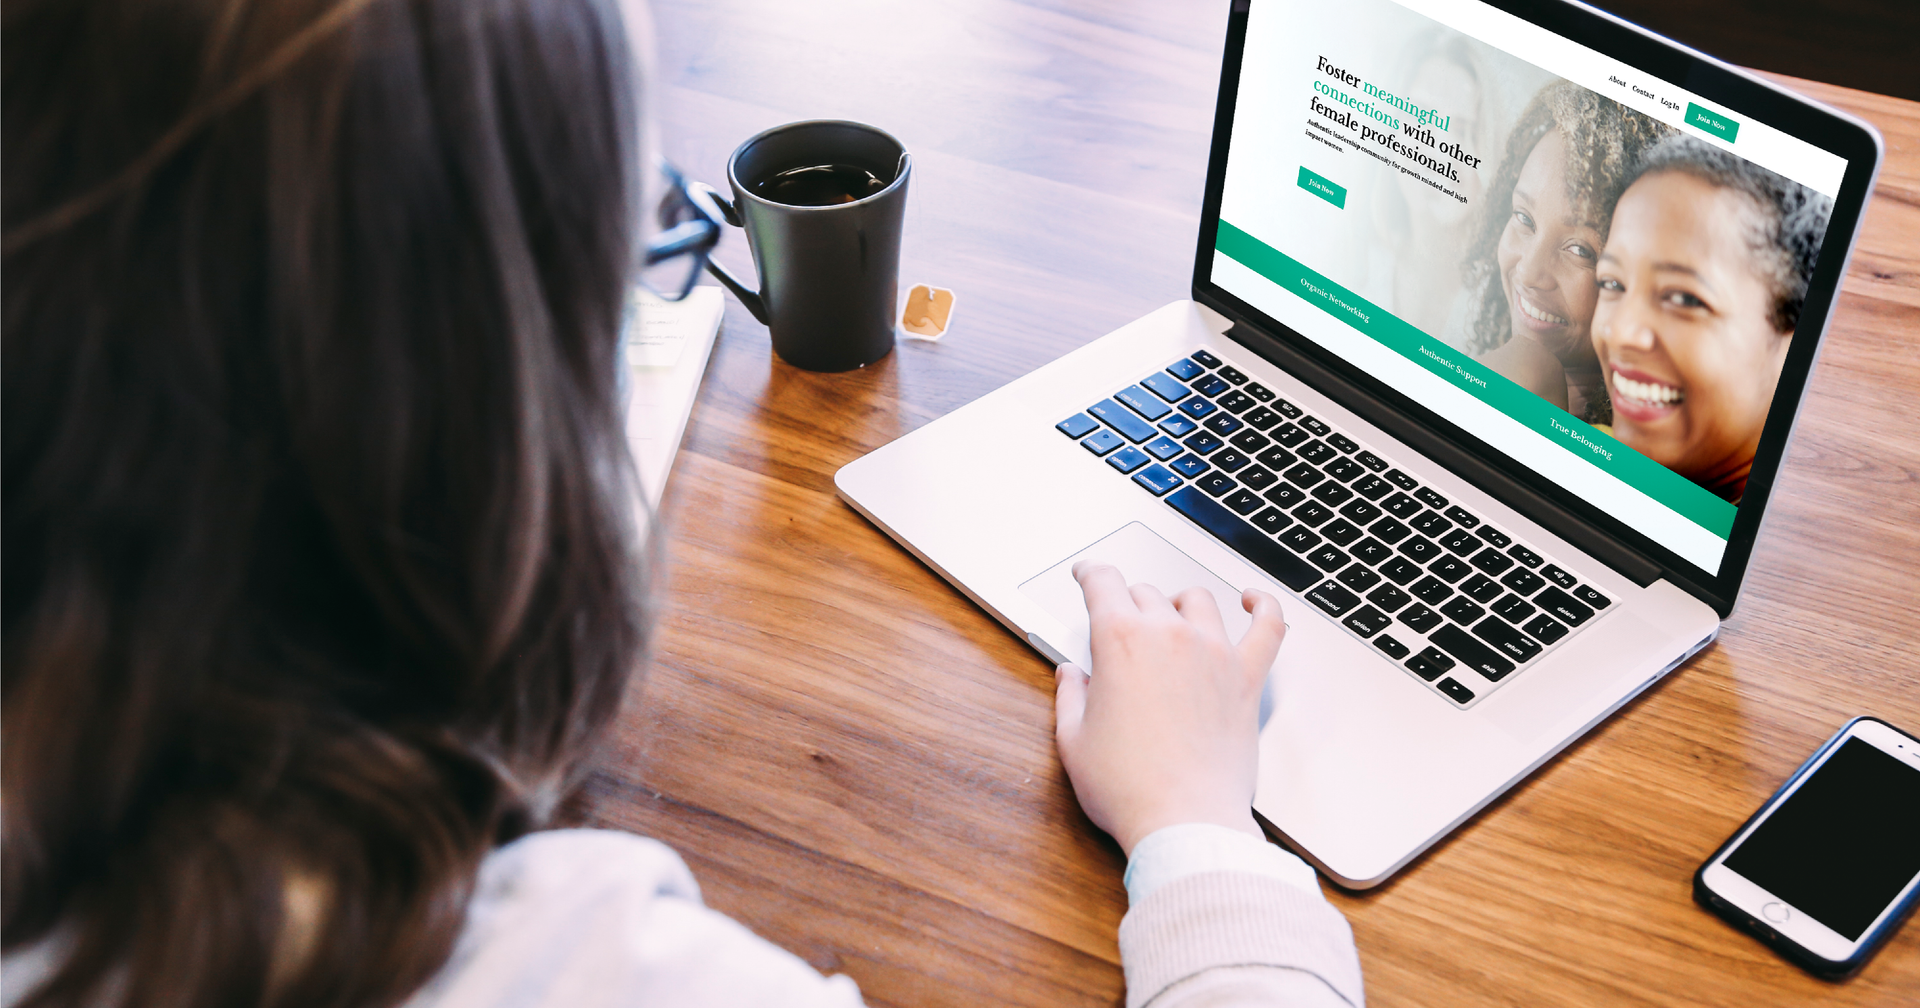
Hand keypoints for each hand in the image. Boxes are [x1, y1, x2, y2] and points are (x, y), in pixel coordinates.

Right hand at [1052, 560, 1285, 855]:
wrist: (1184, 820)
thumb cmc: (1129, 788)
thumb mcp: (1074, 741)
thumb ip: (1070, 697)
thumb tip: (1071, 676)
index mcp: (1120, 641)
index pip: (1103, 583)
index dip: (1090, 573)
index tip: (1088, 574)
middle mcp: (1170, 635)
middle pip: (1146, 593)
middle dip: (1128, 602)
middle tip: (1120, 622)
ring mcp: (1214, 653)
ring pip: (1198, 600)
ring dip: (1178, 603)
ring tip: (1171, 616)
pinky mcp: (1247, 678)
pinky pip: (1268, 627)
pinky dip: (1263, 607)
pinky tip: (1253, 601)